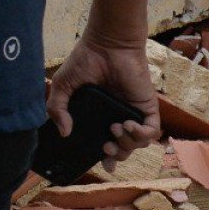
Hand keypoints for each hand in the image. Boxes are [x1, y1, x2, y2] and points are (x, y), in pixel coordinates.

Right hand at [47, 35, 160, 171]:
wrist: (107, 45)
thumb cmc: (85, 60)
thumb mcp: (62, 85)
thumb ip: (56, 108)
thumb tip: (64, 132)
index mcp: (99, 116)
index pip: (105, 143)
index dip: (105, 158)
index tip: (101, 164)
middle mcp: (118, 117)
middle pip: (123, 149)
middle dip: (116, 154)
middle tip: (106, 146)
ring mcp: (134, 113)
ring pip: (138, 144)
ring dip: (128, 144)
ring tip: (116, 129)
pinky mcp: (147, 108)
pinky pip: (152, 131)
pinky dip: (142, 134)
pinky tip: (129, 124)